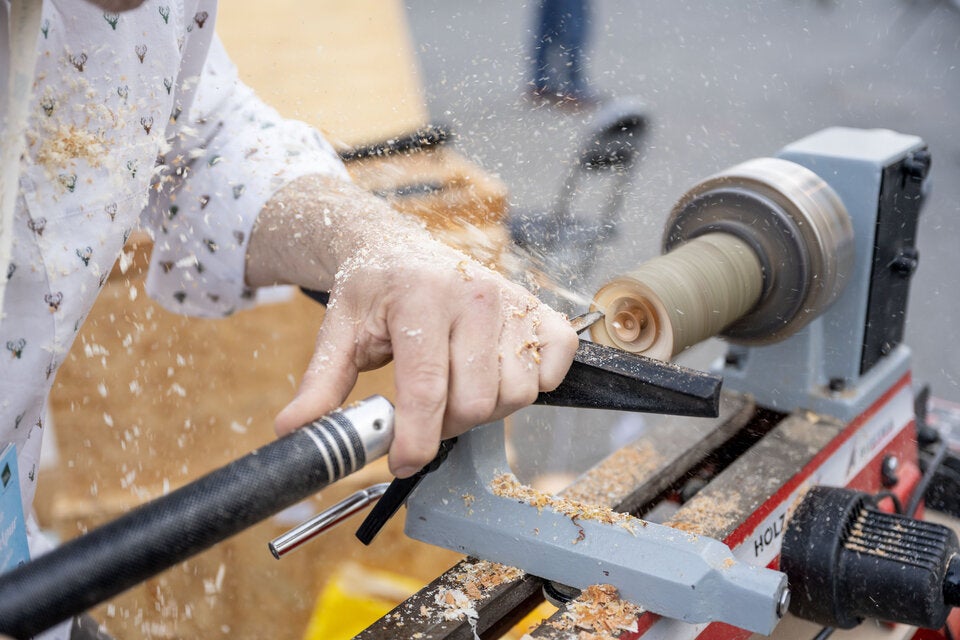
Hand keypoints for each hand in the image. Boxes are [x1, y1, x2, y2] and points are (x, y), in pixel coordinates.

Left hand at [275, 238, 577, 477]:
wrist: (402, 248)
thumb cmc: (373, 291)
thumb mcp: (339, 331)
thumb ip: (320, 384)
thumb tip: (293, 432)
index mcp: (421, 299)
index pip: (426, 390)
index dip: (415, 440)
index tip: (401, 462)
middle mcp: (475, 296)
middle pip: (477, 403)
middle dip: (447, 425)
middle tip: (425, 414)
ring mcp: (513, 301)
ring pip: (517, 394)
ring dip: (487, 408)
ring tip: (457, 389)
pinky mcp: (539, 310)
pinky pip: (555, 369)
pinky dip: (533, 384)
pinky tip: (497, 372)